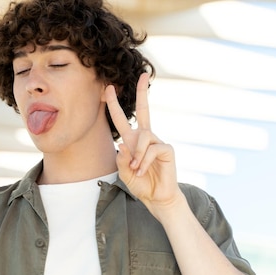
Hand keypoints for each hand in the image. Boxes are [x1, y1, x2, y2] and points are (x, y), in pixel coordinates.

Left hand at [105, 73, 183, 209]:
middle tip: (143, 75)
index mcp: (132, 141)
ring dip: (136, 155)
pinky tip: (143, 171)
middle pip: (144, 110)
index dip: (114, 104)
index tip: (108, 88)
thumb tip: (121, 144)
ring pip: (143, 137)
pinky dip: (144, 162)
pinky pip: (151, 149)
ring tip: (136, 169)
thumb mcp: (124, 173)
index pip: (123, 119)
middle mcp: (145, 137)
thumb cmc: (141, 185)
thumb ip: (121, 160)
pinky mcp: (167, 150)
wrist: (157, 198)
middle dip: (142, 93)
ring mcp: (157, 142)